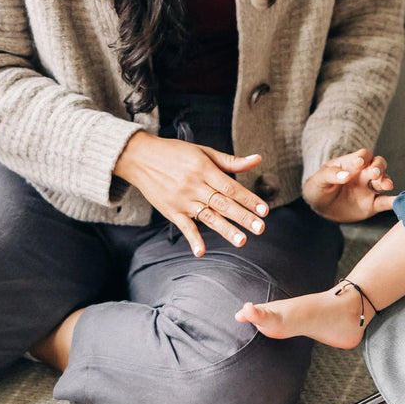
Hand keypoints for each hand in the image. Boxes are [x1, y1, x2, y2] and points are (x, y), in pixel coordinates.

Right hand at [114, 131, 267, 256]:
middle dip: (243, 217)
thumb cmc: (176, 153)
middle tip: (260, 228)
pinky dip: (193, 239)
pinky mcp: (171, 211)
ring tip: (242, 241)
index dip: (248, 199)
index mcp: (204, 169)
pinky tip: (201, 251)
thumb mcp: (204, 152)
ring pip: (208, 216)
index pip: (231, 187)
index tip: (264, 210)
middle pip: (223, 203)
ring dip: (225, 230)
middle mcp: (194, 185)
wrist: (141, 158)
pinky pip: (184, 226)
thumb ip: (230, 161)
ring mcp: (182, 200)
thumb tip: (257, 159)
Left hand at [303, 149, 394, 222]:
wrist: (320, 208)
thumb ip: (331, 175)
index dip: (363, 157)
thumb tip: (346, 175)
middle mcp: (363, 174)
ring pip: (383, 180)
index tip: (359, 164)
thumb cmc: (319, 188)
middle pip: (378, 164)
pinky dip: (392, 202)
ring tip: (386, 185)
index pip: (363, 155)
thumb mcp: (319, 180)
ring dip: (386, 181)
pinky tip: (398, 202)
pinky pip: (384, 202)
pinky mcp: (371, 205)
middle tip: (375, 174)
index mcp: (351, 164)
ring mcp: (368, 189)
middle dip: (379, 167)